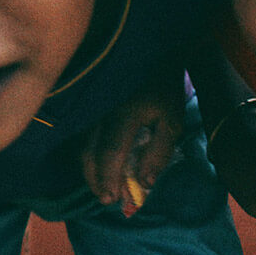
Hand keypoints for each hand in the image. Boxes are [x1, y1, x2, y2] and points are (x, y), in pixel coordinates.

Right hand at [81, 65, 183, 207]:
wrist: (149, 55)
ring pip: (83, 144)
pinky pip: (84, 135)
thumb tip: (145, 183)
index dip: (108, 178)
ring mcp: (92, 108)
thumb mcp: (172, 121)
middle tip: (105, 198)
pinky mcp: (90, 107)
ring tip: (101, 185)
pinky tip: (98, 164)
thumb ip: (159, 152)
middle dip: (94, 179)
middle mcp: (102, 112)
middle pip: (89, 151)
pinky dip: (89, 154)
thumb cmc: (163, 90)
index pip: (110, 152)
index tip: (111, 198)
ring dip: (90, 168)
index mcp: (124, 115)